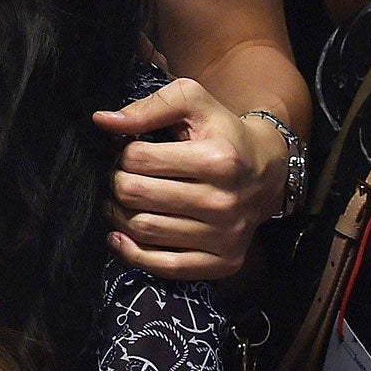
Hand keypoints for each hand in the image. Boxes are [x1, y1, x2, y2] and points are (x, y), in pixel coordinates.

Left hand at [95, 79, 287, 279]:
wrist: (267, 171)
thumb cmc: (222, 134)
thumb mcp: (194, 103)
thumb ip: (150, 106)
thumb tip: (102, 121)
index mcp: (218, 160)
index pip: (138, 159)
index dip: (121, 153)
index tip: (126, 152)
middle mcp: (223, 202)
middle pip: (135, 195)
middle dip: (116, 183)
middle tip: (119, 177)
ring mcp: (225, 236)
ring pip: (143, 230)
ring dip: (118, 215)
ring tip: (122, 201)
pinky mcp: (223, 262)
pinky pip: (164, 267)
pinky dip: (133, 254)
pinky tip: (120, 236)